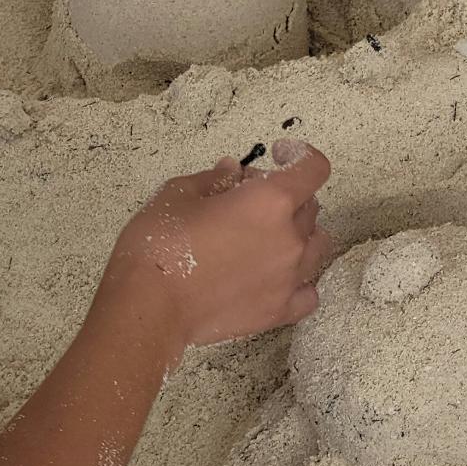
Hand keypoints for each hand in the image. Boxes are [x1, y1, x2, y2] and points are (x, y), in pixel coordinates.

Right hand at [107, 140, 335, 351]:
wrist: (149, 307)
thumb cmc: (159, 246)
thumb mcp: (179, 194)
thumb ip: (215, 179)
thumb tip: (233, 171)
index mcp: (270, 201)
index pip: (313, 168)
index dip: (300, 155)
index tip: (279, 154)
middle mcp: (290, 238)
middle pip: (310, 207)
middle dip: (286, 196)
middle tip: (248, 201)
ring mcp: (289, 277)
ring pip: (317, 246)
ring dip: (299, 235)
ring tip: (266, 238)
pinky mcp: (279, 310)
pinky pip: (308, 293)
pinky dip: (299, 282)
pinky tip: (276, 277)